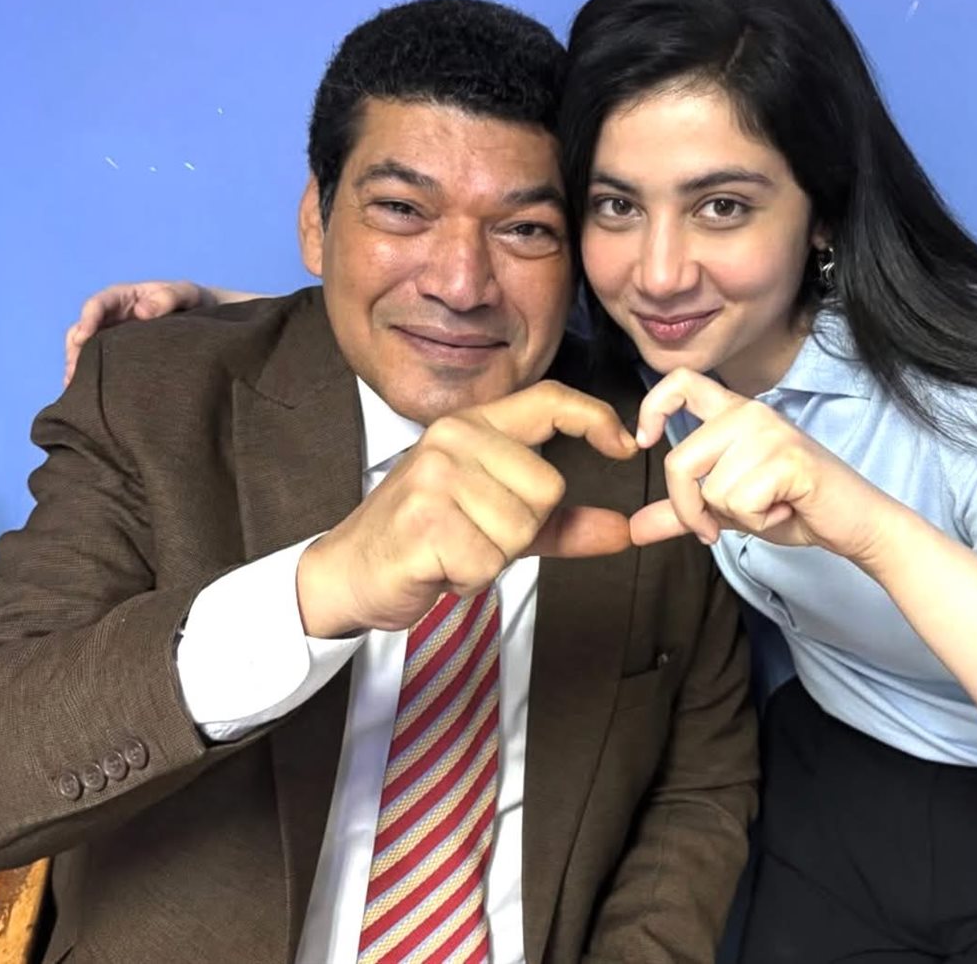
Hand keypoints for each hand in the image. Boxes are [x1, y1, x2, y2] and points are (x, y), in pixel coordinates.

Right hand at [64, 281, 213, 386]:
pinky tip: (88, 397)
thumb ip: (169, 297)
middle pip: (82, 332)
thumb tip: (142, 312)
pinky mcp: (121, 359)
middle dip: (75, 350)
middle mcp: (113, 318)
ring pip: (85, 352)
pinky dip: (90, 380)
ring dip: (77, 368)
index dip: (87, 319)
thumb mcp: (187, 294)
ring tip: (76, 388)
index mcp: (124, 298)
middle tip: (74, 372)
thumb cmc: (196, 302)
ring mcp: (114, 339)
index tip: (84, 337)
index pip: (98, 305)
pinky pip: (100, 368)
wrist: (207, 323)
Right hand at [296, 380, 637, 636]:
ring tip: (453, 549)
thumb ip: (561, 524)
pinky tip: (438, 566)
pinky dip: (469, 578)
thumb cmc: (426, 540)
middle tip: (472, 536)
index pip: (547, 399)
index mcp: (473, 426)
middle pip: (547, 487)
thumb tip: (626, 531)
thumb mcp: (499, 524)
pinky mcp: (424, 519)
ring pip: (521, 527)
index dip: (594, 416)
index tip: (626, 446)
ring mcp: (436, 475)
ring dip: (492, 557)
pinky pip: (489, 560)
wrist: (349, 571)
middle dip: (520, 530)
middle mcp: (454, 437)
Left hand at [630, 368, 894, 561]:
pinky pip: (739, 503)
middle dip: (689, 509)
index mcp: (733, 413)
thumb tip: (634, 529)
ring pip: (711, 489)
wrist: (855, 522)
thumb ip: (683, 512)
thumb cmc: (794, 506)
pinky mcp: (787, 458)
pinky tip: (786, 508)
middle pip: (680, 461)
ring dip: (737, 516)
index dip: (652, 408)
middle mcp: (749, 413)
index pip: (680, 381)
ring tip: (771, 505)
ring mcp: (769, 432)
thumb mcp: (728, 509)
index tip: (643, 442)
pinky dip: (759, 521)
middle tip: (714, 528)